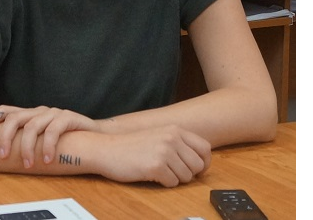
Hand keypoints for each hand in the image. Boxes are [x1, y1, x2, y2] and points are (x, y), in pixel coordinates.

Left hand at [0, 105, 99, 167]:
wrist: (95, 136)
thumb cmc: (65, 140)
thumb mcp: (41, 138)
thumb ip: (26, 140)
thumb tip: (1, 154)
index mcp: (31, 114)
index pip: (7, 110)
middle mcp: (40, 111)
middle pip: (15, 118)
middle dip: (5, 137)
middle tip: (2, 156)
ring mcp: (54, 113)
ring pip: (32, 126)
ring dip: (27, 147)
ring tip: (28, 164)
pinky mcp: (68, 117)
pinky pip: (54, 130)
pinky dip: (48, 146)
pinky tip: (48, 159)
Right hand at [96, 125, 210, 186]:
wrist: (107, 149)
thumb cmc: (131, 145)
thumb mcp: (158, 135)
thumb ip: (178, 142)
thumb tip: (200, 161)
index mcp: (175, 130)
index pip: (205, 148)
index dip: (205, 162)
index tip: (198, 170)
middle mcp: (172, 138)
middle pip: (198, 165)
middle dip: (188, 174)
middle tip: (173, 172)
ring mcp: (164, 151)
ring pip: (186, 177)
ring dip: (175, 178)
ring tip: (159, 171)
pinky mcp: (156, 166)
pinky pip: (172, 183)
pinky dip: (164, 183)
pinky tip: (152, 175)